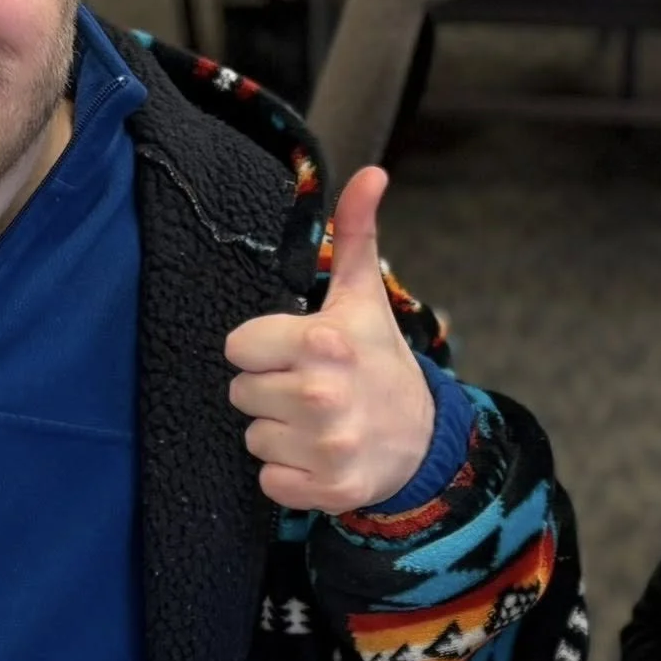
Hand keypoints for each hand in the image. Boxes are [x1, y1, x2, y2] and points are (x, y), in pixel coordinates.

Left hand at [225, 167, 434, 513]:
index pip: (236, 347)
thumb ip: (355, 233)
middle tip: (312, 388)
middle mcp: (321, 394)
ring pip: (252, 438)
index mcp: (323, 341)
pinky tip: (320, 455)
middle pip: (239, 393)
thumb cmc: (380, 361)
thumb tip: (371, 171)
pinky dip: (289, 474)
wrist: (423, 441)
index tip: (298, 352)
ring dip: (280, 433)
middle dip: (271, 390)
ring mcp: (325, 446)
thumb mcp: (363, 297)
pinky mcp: (326, 489)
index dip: (263, 349)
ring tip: (318, 422)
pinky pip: (268, 481)